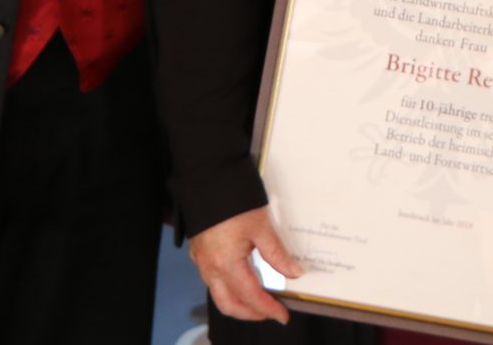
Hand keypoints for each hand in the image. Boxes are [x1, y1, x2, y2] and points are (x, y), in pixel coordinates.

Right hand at [188, 206, 302, 324]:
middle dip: (251, 314)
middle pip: (229, 305)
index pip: (250, 297)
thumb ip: (276, 253)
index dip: (268, 309)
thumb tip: (293, 272)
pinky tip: (243, 279)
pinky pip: (212, 281)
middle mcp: (210, 267)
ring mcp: (201, 261)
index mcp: (226, 263)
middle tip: (271, 311)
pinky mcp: (199, 253)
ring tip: (260, 299)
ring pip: (219, 295)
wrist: (207, 177)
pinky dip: (229, 288)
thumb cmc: (233, 199)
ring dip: (239, 302)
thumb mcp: (261, 226)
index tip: (283, 315)